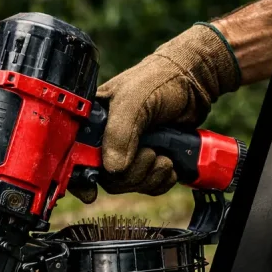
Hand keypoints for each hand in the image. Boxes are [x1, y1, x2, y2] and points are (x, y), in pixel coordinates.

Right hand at [71, 0, 271, 203]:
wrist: (196, 83)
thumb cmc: (161, 80)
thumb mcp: (135, 100)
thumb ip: (120, 132)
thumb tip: (113, 168)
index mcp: (93, 122)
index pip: (75, 154)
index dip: (78, 177)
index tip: (89, 192)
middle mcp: (107, 138)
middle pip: (105, 177)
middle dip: (131, 174)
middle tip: (150, 154)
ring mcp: (128, 151)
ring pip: (127, 183)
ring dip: (149, 177)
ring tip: (164, 157)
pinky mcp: (147, 160)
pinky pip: (146, 185)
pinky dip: (160, 181)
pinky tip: (169, 164)